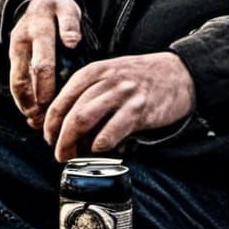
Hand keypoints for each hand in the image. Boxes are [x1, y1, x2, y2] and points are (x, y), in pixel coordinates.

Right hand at [8, 0, 81, 128]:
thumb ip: (70, 24)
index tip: (53, 105)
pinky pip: (14, 82)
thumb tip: (72, 42)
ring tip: (36, 123)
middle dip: (32, 102)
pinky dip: (22, 100)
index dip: (46, 87)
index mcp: (38, 30)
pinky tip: (32, 115)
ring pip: (15, 83)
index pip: (41, 63)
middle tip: (44, 121)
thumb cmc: (57, 8)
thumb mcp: (66, 8)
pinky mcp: (13, 59)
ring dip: (24, 105)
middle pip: (22, 79)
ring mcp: (14, 52)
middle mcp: (21, 43)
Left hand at [43, 52, 194, 162]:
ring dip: (73, 144)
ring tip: (73, 156)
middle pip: (71, 113)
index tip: (49, 138)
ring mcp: (122, 95)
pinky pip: (110, 133)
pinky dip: (100, 146)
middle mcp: (106, 81)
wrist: (180, 73)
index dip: (50, 123)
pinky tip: (100, 150)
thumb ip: (90, 91)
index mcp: (94, 71)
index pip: (61, 99)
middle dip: (59, 139)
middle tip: (59, 154)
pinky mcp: (139, 110)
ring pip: (84, 121)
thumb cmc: (143, 77)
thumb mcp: (112, 74)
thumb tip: (67, 123)